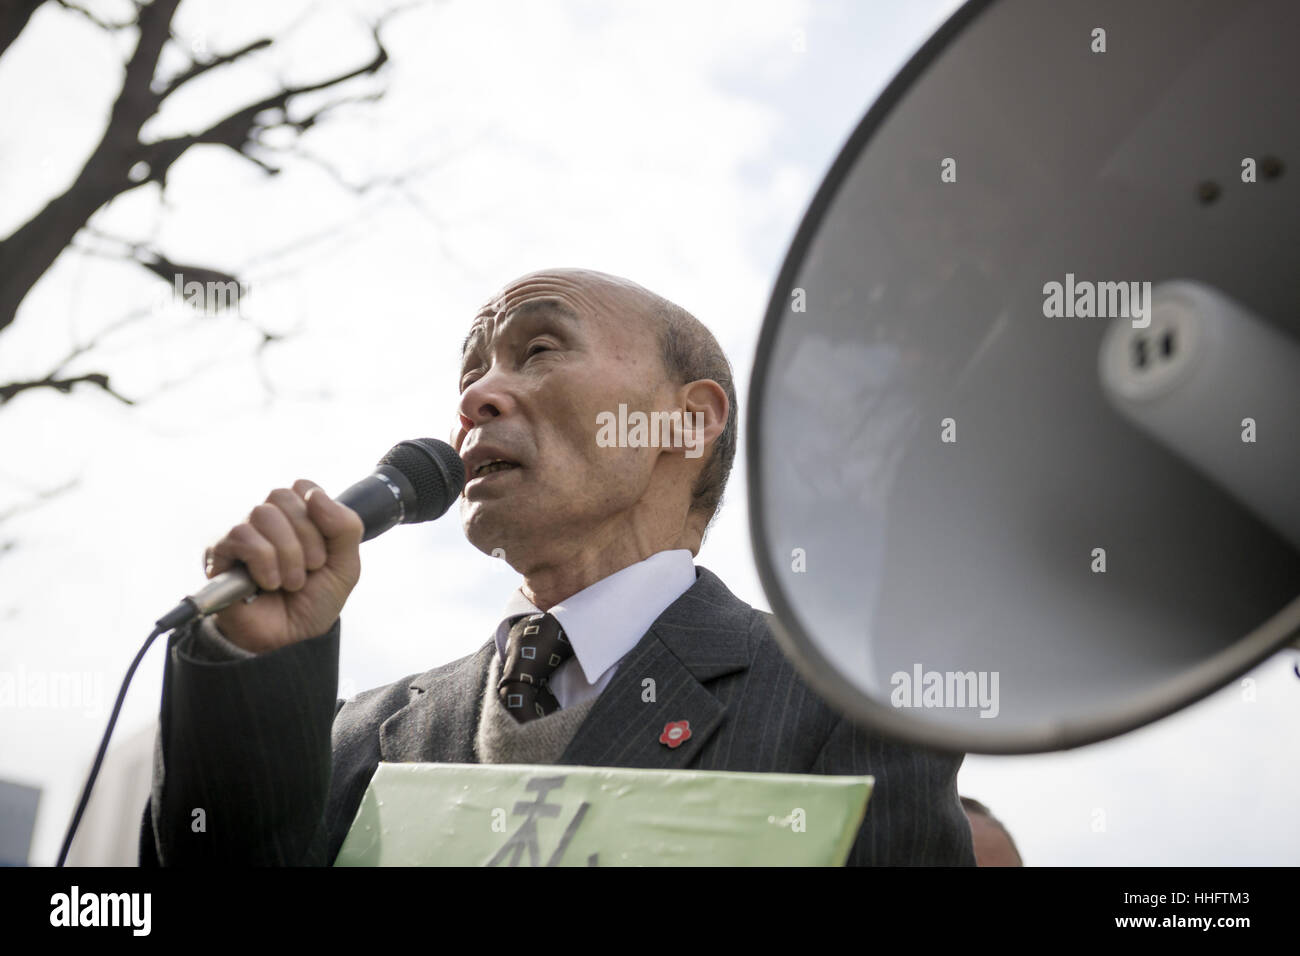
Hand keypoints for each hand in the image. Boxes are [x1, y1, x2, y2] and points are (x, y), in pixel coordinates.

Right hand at [204, 480, 363, 653]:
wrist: (290, 640)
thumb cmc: (314, 601)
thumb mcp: (345, 565)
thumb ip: (345, 526)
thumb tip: (313, 494)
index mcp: (296, 516)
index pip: (304, 488)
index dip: (320, 517)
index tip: (324, 551)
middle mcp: (266, 520)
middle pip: (282, 496)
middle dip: (307, 538)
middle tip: (310, 570)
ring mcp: (241, 534)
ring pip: (263, 514)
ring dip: (288, 554)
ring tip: (290, 583)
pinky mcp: (218, 553)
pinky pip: (242, 536)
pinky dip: (265, 562)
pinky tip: (268, 584)